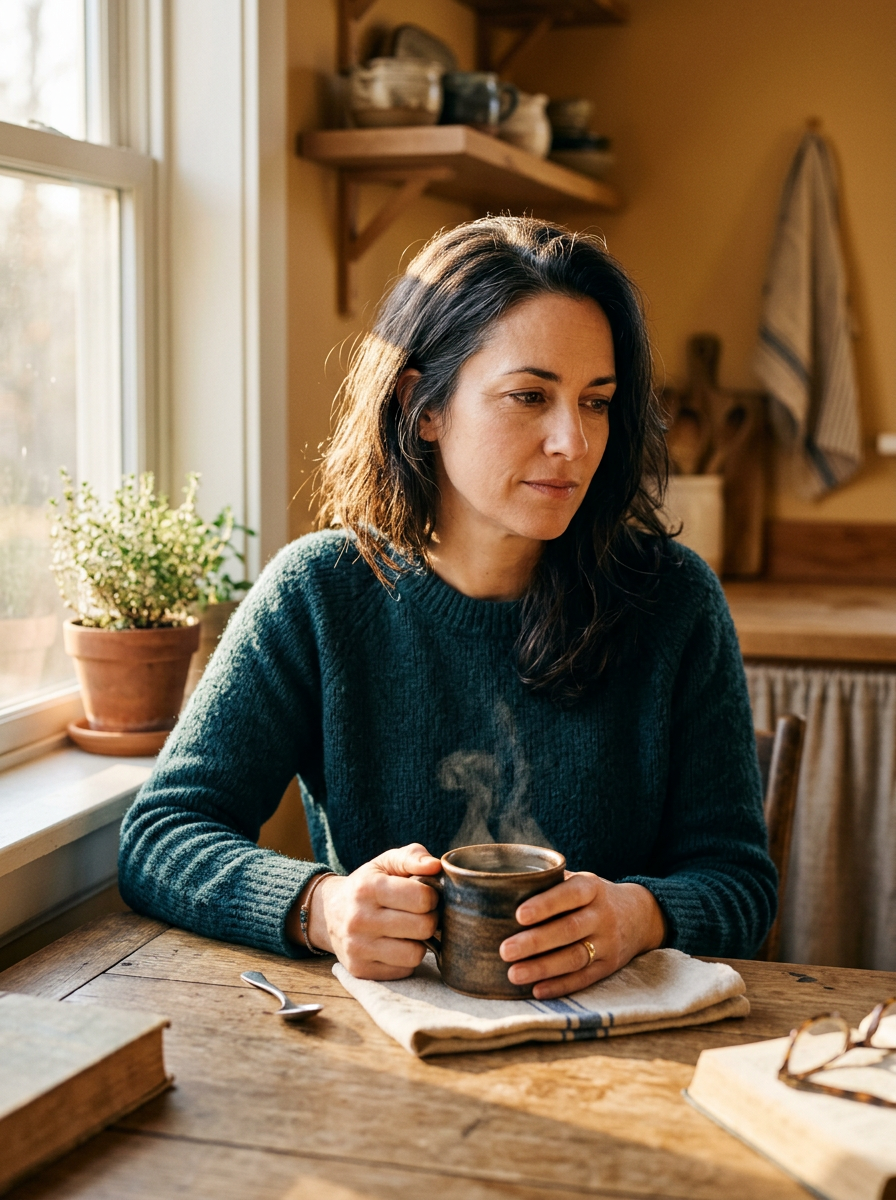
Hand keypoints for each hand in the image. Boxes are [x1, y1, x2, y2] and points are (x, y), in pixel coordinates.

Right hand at [291, 843, 440, 980]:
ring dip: (419, 942)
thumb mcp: (385, 862)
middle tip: (421, 914)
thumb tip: (435, 866)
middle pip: (423, 927)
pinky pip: (404, 970)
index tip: (425, 896)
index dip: (431, 897)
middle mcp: (359, 919)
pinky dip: (406, 958)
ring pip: (415, 954)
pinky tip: (397, 945)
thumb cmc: (367, 885)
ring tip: (410, 931)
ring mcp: (357, 948)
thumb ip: (412, 856)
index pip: (421, 898)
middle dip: (430, 919)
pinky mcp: (360, 970)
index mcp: (368, 888)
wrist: (329, 913)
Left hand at [499, 873, 665, 999]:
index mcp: (592, 888)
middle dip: (535, 942)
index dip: (545, 905)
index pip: (569, 894)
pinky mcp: (609, 967)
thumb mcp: (580, 880)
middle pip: (569, 930)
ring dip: (543, 968)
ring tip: (513, 974)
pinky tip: (536, 990)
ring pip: (574, 957)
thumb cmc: (593, 896)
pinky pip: (584, 978)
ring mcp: (609, 943)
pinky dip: (560, 986)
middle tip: (505, 950)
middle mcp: (603, 915)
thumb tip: (503, 885)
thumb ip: (550, 883)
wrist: (640, 916)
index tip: (519, 915)